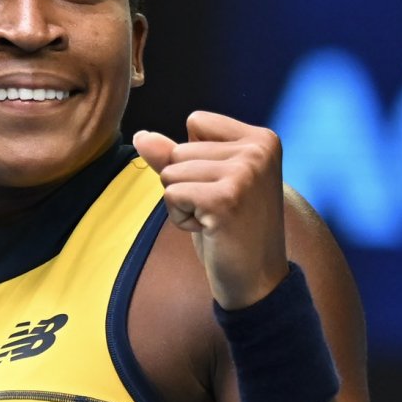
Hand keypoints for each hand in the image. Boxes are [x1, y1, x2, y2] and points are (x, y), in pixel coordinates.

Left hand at [133, 111, 290, 309]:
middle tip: (220, 210)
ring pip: (171, 172)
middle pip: (180, 148)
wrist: (257, 281)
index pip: (196, 121)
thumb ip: (174, 154)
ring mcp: (244, 174)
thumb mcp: (206, 182)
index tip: (224, 187)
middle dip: (187, 182)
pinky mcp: (224, 199)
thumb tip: (140, 136)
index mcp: (261, 139)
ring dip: (182, 202)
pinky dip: (180, 217)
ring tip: (214, 220)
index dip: (196, 157)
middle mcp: (258, 150)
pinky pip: (171, 194)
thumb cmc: (232, 229)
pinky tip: (209, 230)